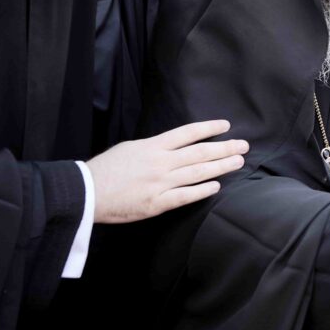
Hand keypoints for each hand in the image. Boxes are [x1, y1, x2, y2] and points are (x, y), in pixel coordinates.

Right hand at [88, 120, 246, 222]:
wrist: (86, 192)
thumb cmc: (105, 169)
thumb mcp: (129, 148)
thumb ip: (153, 148)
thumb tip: (172, 147)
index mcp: (153, 146)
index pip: (187, 133)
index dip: (209, 128)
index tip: (226, 126)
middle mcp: (161, 162)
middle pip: (200, 152)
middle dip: (224, 148)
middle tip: (243, 145)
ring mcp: (160, 183)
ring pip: (198, 173)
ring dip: (221, 167)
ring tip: (238, 162)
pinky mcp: (157, 203)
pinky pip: (186, 196)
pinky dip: (203, 190)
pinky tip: (216, 186)